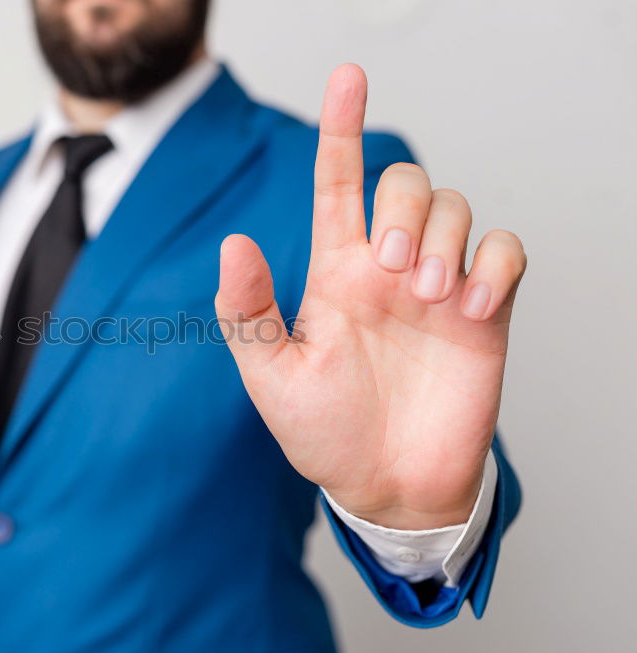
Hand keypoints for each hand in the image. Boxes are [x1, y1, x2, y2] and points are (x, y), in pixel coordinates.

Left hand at [214, 64, 525, 529]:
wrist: (386, 486)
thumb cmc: (325, 433)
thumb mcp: (272, 377)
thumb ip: (249, 312)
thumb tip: (233, 242)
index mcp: (334, 272)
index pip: (336, 184)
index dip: (341, 128)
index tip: (347, 78)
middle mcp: (386, 268)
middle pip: (405, 182)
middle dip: (402, 208)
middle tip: (392, 273)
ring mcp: (437, 286)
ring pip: (455, 206)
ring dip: (441, 237)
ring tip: (428, 297)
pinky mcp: (485, 312)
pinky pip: (507, 251)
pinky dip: (494, 264)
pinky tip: (471, 306)